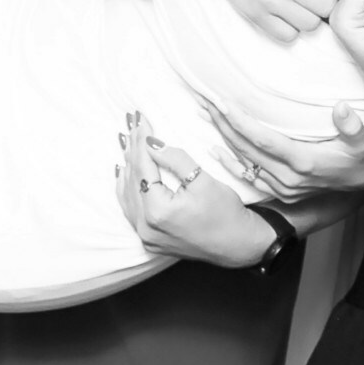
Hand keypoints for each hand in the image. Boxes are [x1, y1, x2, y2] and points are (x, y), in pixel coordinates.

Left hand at [116, 111, 272, 267]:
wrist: (238, 245)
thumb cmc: (226, 213)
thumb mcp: (204, 181)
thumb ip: (176, 160)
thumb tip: (152, 142)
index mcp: (158, 211)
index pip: (143, 167)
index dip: (142, 140)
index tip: (141, 119)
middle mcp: (146, 226)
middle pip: (133, 179)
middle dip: (134, 149)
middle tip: (133, 123)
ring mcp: (146, 236)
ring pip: (128, 193)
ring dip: (129, 166)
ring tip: (128, 141)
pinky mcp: (150, 239)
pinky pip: (131, 209)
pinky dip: (128, 187)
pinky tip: (125, 172)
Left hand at [199, 97, 363, 200]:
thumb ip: (352, 127)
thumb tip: (341, 109)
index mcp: (304, 162)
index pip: (263, 139)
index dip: (240, 121)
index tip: (221, 103)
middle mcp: (290, 178)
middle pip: (247, 149)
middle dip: (223, 124)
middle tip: (203, 101)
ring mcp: (284, 188)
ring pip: (245, 162)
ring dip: (223, 139)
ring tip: (206, 116)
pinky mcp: (283, 192)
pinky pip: (250, 178)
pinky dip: (231, 164)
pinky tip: (215, 151)